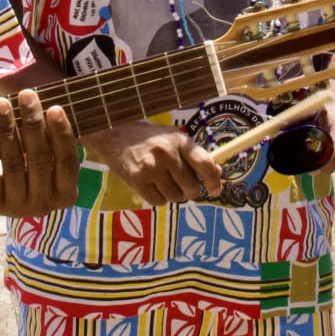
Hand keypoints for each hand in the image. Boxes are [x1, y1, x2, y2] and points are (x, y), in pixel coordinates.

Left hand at [0, 89, 79, 216]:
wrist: (0, 189)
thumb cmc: (32, 162)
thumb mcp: (48, 156)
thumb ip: (52, 138)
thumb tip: (51, 105)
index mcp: (66, 194)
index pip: (67, 162)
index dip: (62, 135)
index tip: (55, 108)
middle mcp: (43, 206)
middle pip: (39, 160)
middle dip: (32, 123)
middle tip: (26, 95)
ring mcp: (16, 208)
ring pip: (12, 164)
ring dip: (6, 129)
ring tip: (1, 103)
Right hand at [83, 120, 221, 205]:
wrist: (115, 133)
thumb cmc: (150, 138)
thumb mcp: (173, 139)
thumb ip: (194, 156)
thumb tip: (218, 173)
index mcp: (179, 140)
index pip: (204, 163)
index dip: (213, 180)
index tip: (215, 190)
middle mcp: (166, 153)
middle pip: (191, 187)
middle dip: (190, 191)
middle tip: (184, 187)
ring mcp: (151, 167)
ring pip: (175, 197)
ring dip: (174, 195)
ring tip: (164, 182)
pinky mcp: (137, 180)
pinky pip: (158, 202)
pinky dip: (159, 198)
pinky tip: (152, 186)